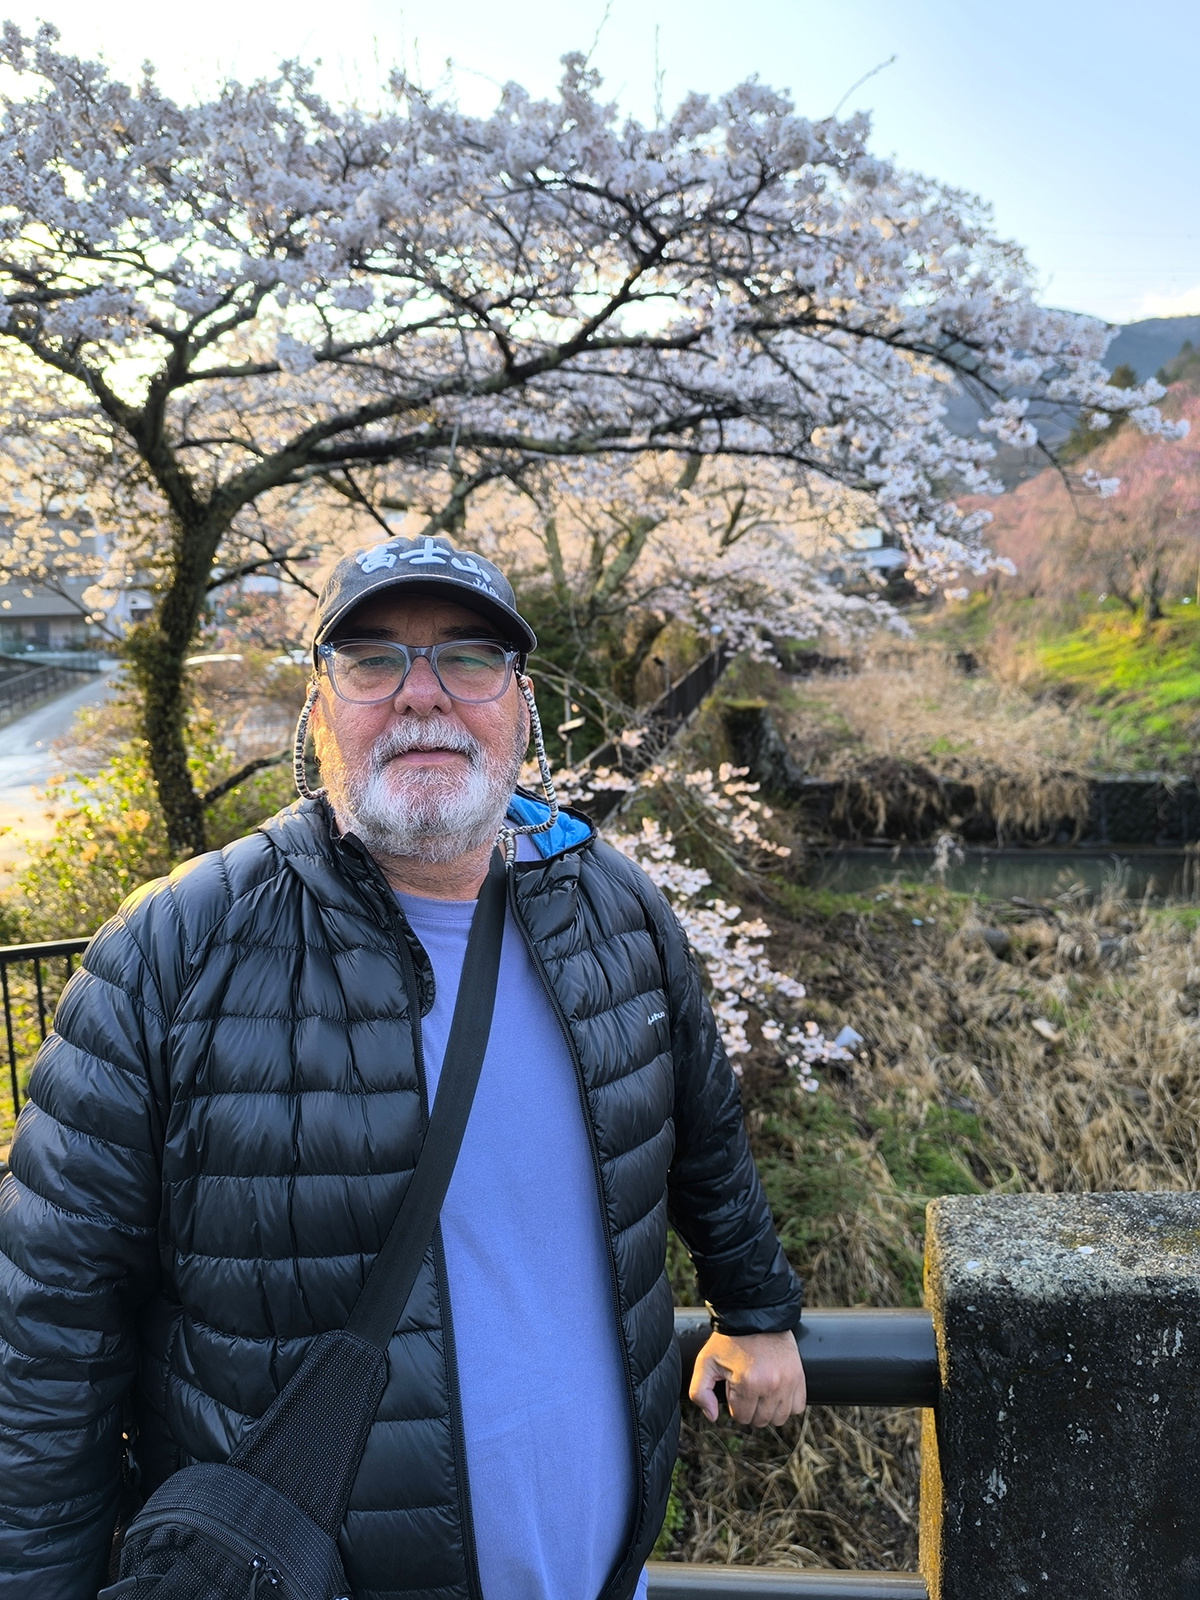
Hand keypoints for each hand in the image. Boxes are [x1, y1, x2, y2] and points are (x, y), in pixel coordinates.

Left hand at [688, 1329, 806, 1426]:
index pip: (742, 1417)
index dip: (734, 1405)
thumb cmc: (730, 1340)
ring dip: (768, 1410)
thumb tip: (713, 1416)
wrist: (756, 1315)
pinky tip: (776, 1393)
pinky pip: (797, 1407)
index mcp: (748, 1383)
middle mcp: (771, 1385)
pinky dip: (787, 1405)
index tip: (734, 1387)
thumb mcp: (705, 1362)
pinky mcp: (799, 1377)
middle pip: (761, 1420)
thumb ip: (700, 1392)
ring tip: (760, 1392)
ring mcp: (789, 1382)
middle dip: (750, 1409)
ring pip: (780, 1418)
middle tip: (746, 1389)